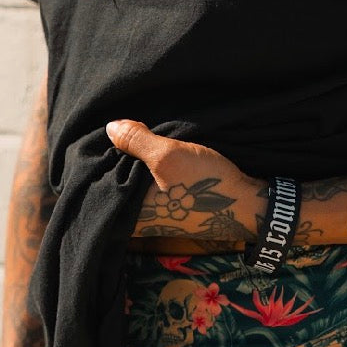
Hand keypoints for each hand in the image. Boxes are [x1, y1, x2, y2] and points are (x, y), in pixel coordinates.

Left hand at [105, 119, 266, 243]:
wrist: (246, 203)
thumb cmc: (205, 183)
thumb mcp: (168, 155)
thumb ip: (136, 141)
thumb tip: (110, 127)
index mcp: (132, 214)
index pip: (103, 183)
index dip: (101, 157)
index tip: (100, 135)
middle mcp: (140, 219)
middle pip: (118, 183)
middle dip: (119, 159)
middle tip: (120, 130)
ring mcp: (156, 215)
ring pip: (135, 184)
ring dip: (136, 163)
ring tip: (136, 136)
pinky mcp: (171, 208)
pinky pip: (149, 187)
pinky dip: (149, 170)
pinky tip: (154, 152)